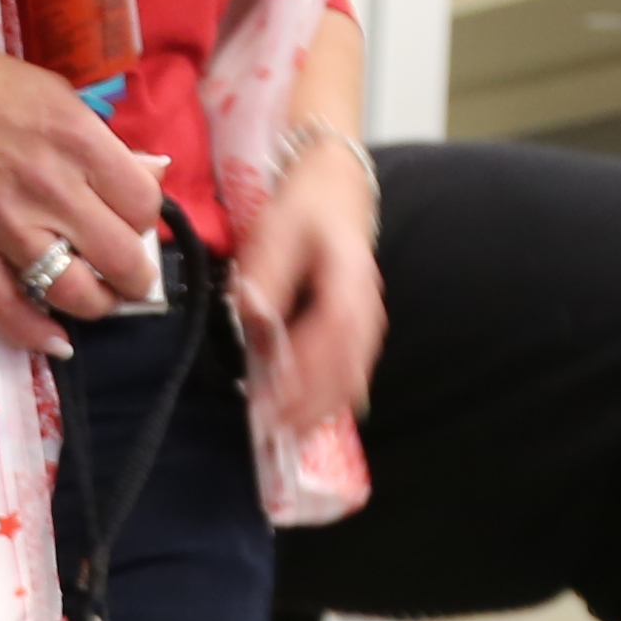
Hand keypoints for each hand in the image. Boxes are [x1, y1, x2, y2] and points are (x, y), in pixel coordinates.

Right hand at [0, 41, 168, 353]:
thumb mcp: (56, 96)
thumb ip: (103, 142)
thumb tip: (155, 171)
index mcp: (78, 139)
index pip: (142, 202)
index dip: (144, 218)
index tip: (131, 219)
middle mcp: (50, 186)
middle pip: (120, 257)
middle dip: (134, 276)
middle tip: (129, 275)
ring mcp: (7, 224)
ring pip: (74, 291)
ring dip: (97, 305)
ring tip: (99, 300)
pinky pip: (8, 307)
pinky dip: (36, 334)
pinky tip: (58, 342)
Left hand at [226, 140, 380, 428]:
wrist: (336, 187)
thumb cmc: (303, 208)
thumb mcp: (274, 230)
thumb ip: (264, 276)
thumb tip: (251, 315)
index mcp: (348, 275)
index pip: (334, 332)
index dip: (307, 372)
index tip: (275, 402)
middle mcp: (367, 302)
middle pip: (349, 365)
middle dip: (311, 404)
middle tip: (275, 431)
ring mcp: (369, 318)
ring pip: (354, 374)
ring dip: (322, 407)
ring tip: (288, 433)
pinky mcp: (362, 329)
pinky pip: (352, 372)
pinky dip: (330, 398)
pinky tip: (307, 417)